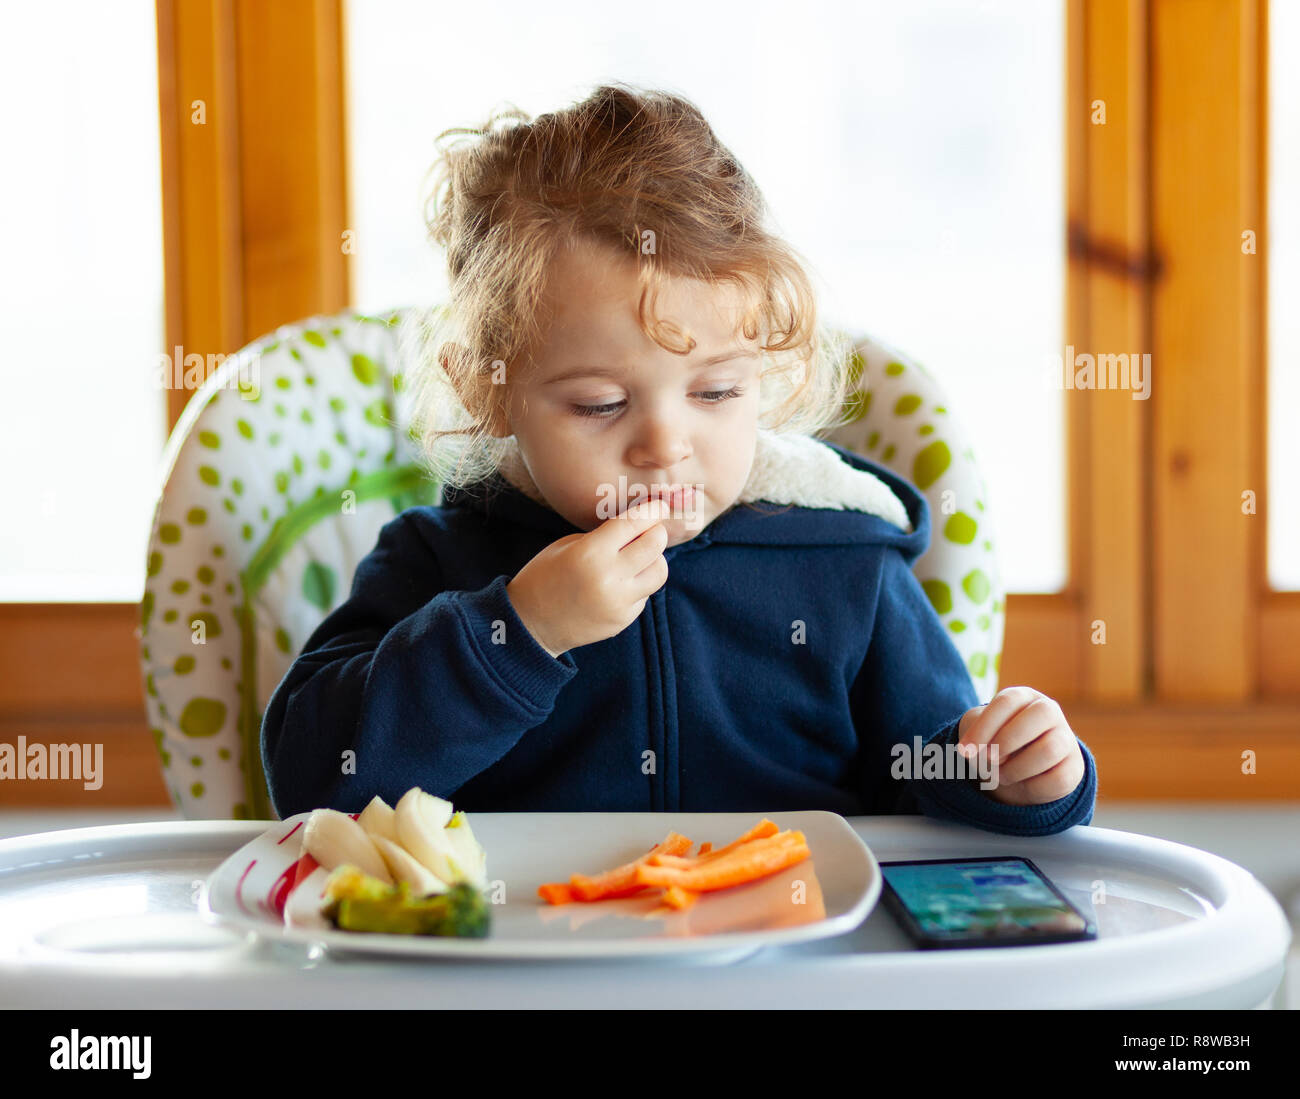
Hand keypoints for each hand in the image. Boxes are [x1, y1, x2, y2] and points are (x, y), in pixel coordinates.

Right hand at [505, 499, 670, 657]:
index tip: (658, 505)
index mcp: (590, 552)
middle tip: (652, 529)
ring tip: (638, 558)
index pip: (633, 523)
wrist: (530, 623)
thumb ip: (604, 537)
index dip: (651, 510)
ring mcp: (618, 602)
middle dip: (657, 532)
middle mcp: (609, 578)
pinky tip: (620, 583)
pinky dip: (639, 584)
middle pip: (655, 545)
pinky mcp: (622, 620)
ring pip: (659, 572)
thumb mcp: (568, 545)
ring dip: (654, 560)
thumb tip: (639, 526)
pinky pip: (644, 594)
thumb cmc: (545, 576)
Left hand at [955, 686, 1084, 805]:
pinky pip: (1058, 778)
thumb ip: (977, 736)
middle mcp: (1050, 711)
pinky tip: (1021, 784)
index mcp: (1024, 696)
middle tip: (987, 760)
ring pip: (1049, 749)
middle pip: (1040, 715)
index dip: (985, 726)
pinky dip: (1032, 787)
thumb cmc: (993, 744)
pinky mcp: (1074, 768)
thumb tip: (980, 753)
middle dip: (1006, 741)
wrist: (1016, 772)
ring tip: (1001, 775)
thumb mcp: (980, 733)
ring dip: (1017, 768)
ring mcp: (1066, 739)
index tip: (965, 750)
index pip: (1008, 702)